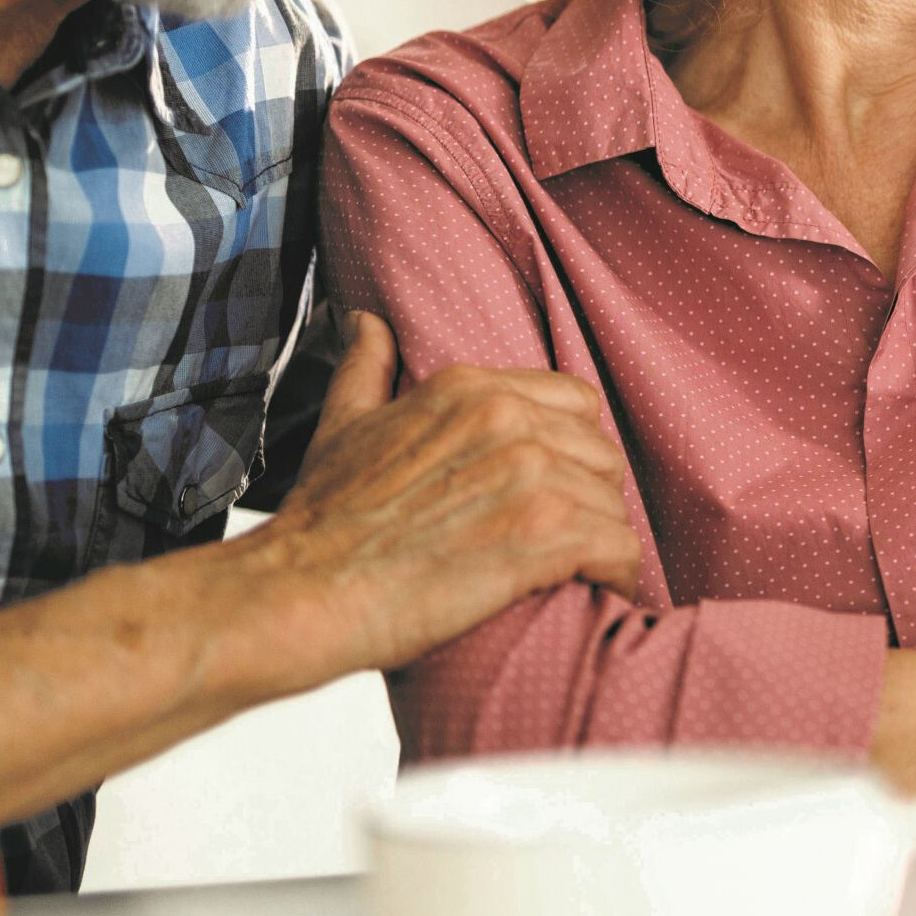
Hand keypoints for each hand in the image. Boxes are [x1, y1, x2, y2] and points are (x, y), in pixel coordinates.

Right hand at [256, 312, 643, 676]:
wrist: (296, 594)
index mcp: (471, 389)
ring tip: (568, 576)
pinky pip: (618, 549)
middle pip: (601, 456)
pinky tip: (591, 593)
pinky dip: (613, 577)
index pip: (575, 405)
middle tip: (556, 544)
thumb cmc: (319, 524)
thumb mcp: (342, 427)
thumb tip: (363, 321)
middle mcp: (507, 420)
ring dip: (595, 545)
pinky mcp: (543, 535)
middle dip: (586, 501)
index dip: (568, 454)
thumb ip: (365, 369)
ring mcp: (528, 475)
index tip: (548, 493)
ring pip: (612, 505)